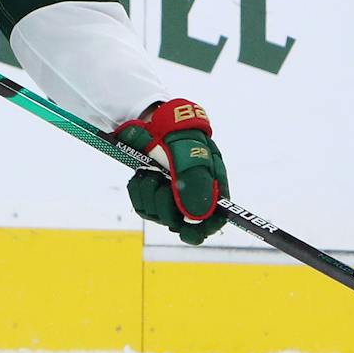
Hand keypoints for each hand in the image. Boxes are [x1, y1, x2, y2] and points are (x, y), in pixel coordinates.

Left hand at [114, 99, 227, 244]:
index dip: (203, 229)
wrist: (153, 120)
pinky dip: (139, 190)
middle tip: (162, 185)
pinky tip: (142, 173)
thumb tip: (196, 218)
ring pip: (158, 215)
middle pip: (182, 223)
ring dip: (151, 193)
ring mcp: (170, 196)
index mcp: (212, 186)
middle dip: (168, 207)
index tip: (188, 232)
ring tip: (151, 171)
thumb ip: (196, 184)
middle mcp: (191, 195)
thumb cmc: (181, 135)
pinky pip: (141, 205)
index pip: (214, 219)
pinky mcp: (150, 193)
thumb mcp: (193, 155)